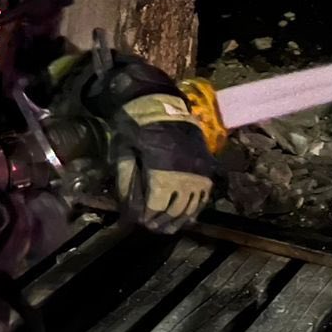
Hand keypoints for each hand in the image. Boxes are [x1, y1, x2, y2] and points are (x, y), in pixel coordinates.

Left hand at [112, 93, 214, 232]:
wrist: (164, 105)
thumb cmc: (141, 126)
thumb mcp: (125, 150)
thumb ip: (127, 179)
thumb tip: (127, 204)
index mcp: (163, 172)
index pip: (156, 206)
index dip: (147, 217)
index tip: (139, 221)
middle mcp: (184, 176)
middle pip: (174, 210)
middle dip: (161, 221)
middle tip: (152, 226)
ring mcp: (198, 173)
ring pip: (191, 206)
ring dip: (179, 219)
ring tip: (168, 226)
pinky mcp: (206, 168)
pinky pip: (203, 196)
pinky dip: (194, 208)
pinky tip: (186, 216)